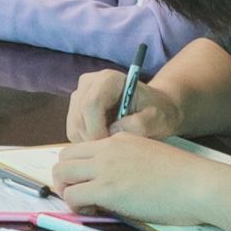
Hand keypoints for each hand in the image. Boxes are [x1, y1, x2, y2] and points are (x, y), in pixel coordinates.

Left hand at [49, 133, 216, 223]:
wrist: (201, 184)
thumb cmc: (188, 178)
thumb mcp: (152, 158)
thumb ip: (130, 163)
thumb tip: (121, 182)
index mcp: (119, 139)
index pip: (82, 148)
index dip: (79, 167)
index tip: (89, 182)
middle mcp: (107, 149)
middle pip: (64, 157)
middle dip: (66, 177)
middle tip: (80, 194)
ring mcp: (105, 168)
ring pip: (62, 173)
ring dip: (67, 191)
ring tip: (84, 205)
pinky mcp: (107, 189)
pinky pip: (73, 195)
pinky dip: (75, 206)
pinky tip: (91, 212)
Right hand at [66, 68, 180, 141]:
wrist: (154, 107)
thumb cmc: (157, 112)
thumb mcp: (156, 119)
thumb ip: (139, 124)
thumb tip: (113, 131)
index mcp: (109, 79)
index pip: (91, 104)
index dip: (97, 128)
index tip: (111, 145)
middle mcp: (89, 83)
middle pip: (78, 116)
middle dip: (93, 138)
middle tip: (113, 150)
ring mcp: (79, 94)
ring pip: (74, 125)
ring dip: (89, 140)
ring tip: (112, 143)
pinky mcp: (75, 107)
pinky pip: (73, 130)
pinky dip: (86, 140)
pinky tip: (105, 138)